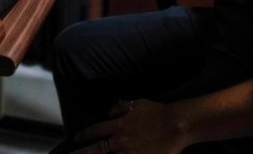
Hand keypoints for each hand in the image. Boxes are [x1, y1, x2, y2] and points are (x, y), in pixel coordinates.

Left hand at [70, 100, 187, 153]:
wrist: (175, 125)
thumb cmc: (158, 112)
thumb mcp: (137, 104)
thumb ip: (121, 107)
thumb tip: (110, 111)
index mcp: (118, 126)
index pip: (95, 131)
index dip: (84, 135)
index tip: (77, 139)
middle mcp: (120, 141)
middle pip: (96, 150)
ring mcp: (129, 153)